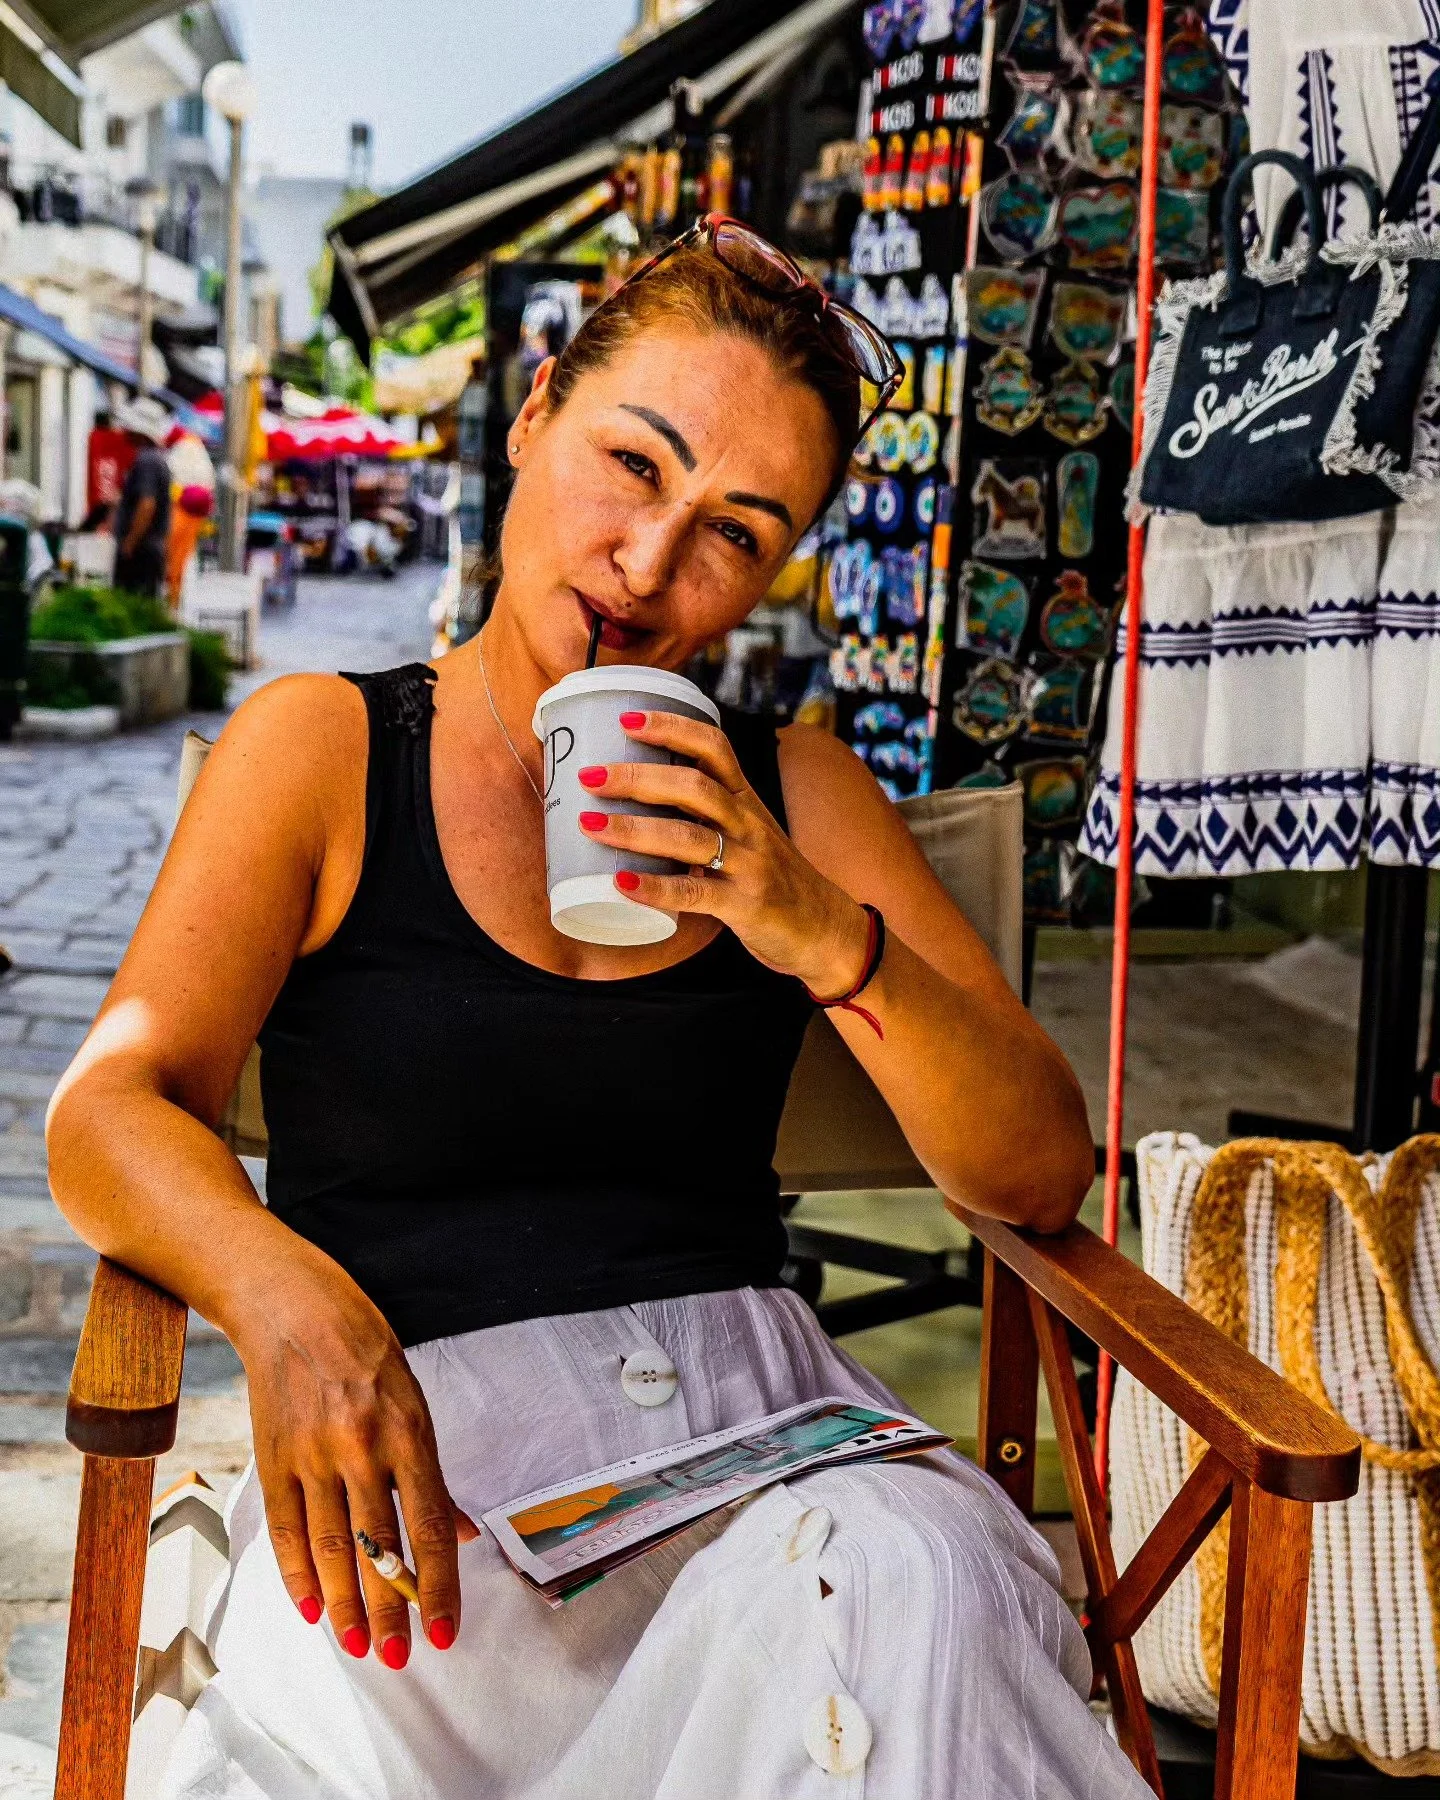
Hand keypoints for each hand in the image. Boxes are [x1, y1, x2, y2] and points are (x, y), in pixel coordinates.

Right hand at [232, 1271, 478, 1670]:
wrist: (293, 1307)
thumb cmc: (365, 1350)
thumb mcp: (414, 1401)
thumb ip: (432, 1474)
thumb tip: (463, 1533)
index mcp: (407, 1433)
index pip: (430, 1525)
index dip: (438, 1585)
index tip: (445, 1631)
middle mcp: (360, 1448)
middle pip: (378, 1547)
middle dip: (390, 1610)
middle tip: (397, 1656)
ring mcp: (311, 1455)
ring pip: (330, 1550)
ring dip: (345, 1606)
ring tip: (357, 1646)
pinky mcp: (272, 1459)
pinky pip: (286, 1530)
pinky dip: (297, 1576)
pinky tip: (312, 1608)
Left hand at [576, 709, 869, 996]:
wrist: (824, 926)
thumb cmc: (769, 876)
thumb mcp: (745, 832)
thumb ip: (702, 814)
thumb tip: (633, 795)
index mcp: (745, 799)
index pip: (713, 747)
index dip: (671, 727)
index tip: (626, 719)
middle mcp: (748, 824)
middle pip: (693, 787)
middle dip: (638, 777)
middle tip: (590, 776)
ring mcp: (750, 864)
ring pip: (689, 837)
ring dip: (635, 829)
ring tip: (590, 826)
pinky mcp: (746, 905)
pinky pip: (696, 893)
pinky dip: (655, 888)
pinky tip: (621, 883)